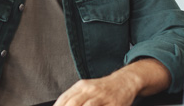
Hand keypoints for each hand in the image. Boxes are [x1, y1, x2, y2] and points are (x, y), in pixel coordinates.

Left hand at [54, 59, 170, 105]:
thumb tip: (58, 105)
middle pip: (73, 103)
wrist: (124, 81)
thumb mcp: (86, 88)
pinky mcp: (114, 104)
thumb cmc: (102, 88)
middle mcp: (91, 90)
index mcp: (81, 86)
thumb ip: (73, 97)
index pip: (64, 99)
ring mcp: (103, 97)